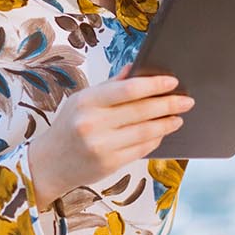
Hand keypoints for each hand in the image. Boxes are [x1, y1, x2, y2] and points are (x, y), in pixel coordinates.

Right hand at [26, 65, 193, 209]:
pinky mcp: (109, 164)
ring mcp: (102, 146)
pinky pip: (141, 149)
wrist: (48, 164)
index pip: (127, 90)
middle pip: (141, 111)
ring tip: (178, 117)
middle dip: (168, 104)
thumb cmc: (67, 127)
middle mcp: (93, 123)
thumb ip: (109, 86)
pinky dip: (155, 139)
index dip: (153, 85)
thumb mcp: (81, 100)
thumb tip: (135, 69)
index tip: (172, 82)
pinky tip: (162, 132)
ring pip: (145, 132)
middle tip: (186, 100)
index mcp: (87, 102)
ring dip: (166, 124)